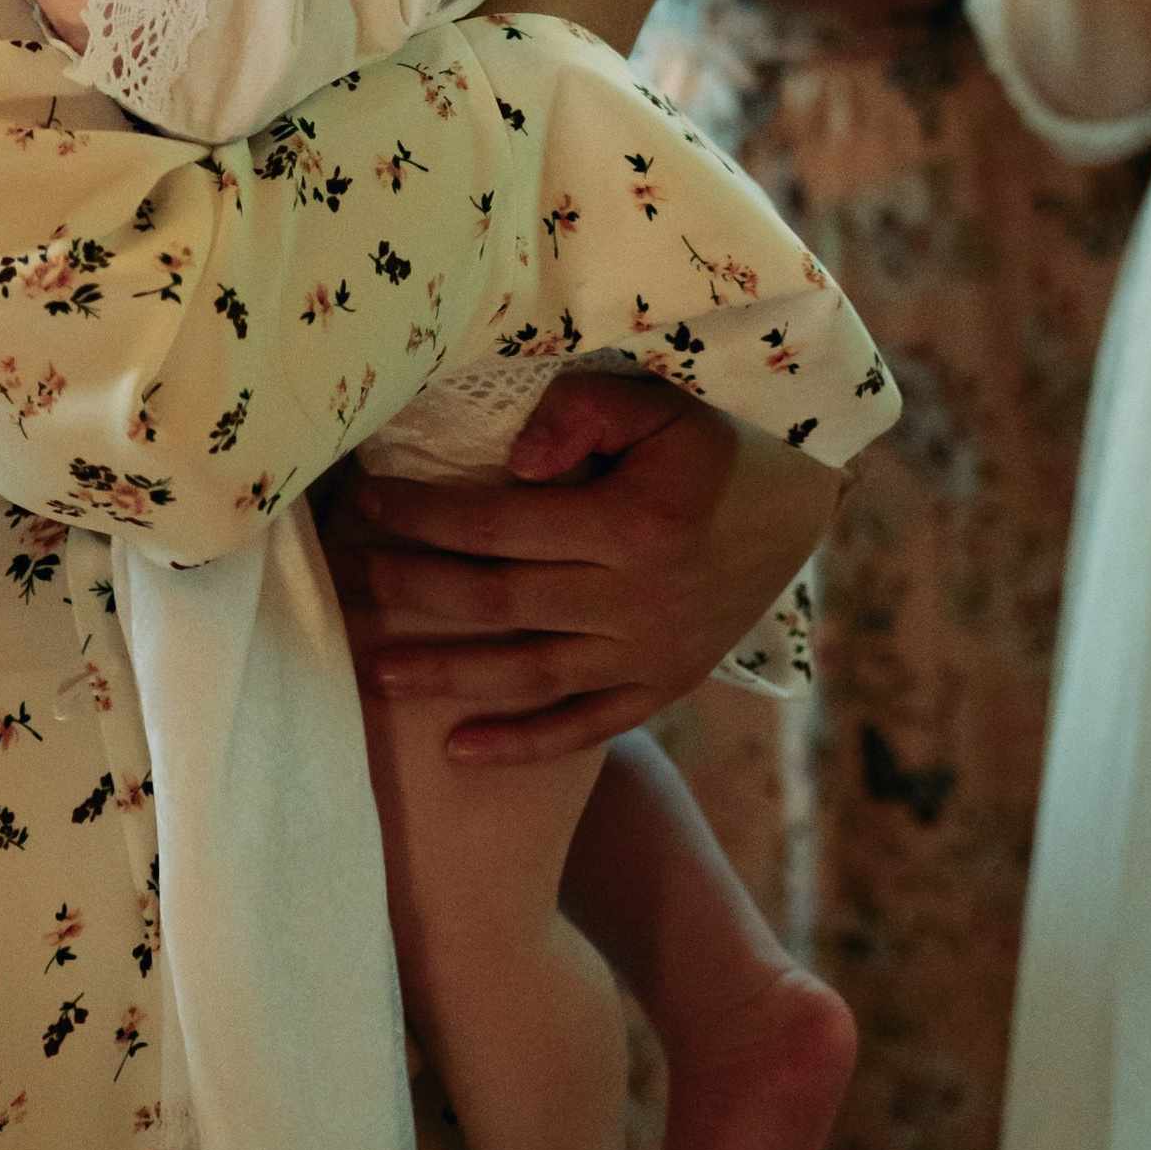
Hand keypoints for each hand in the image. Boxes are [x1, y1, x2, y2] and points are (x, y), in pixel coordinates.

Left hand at [327, 373, 836, 762]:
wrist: (803, 499)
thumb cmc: (714, 435)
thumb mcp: (657, 399)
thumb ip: (582, 413)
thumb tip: (518, 463)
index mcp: (632, 524)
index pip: (499, 523)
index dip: (424, 515)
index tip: (368, 501)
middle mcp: (639, 601)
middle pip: (499, 601)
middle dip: (413, 591)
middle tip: (347, 580)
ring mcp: (652, 654)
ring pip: (530, 675)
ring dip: (448, 677)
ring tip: (375, 673)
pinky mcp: (664, 686)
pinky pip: (586, 727)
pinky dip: (523, 744)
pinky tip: (459, 750)